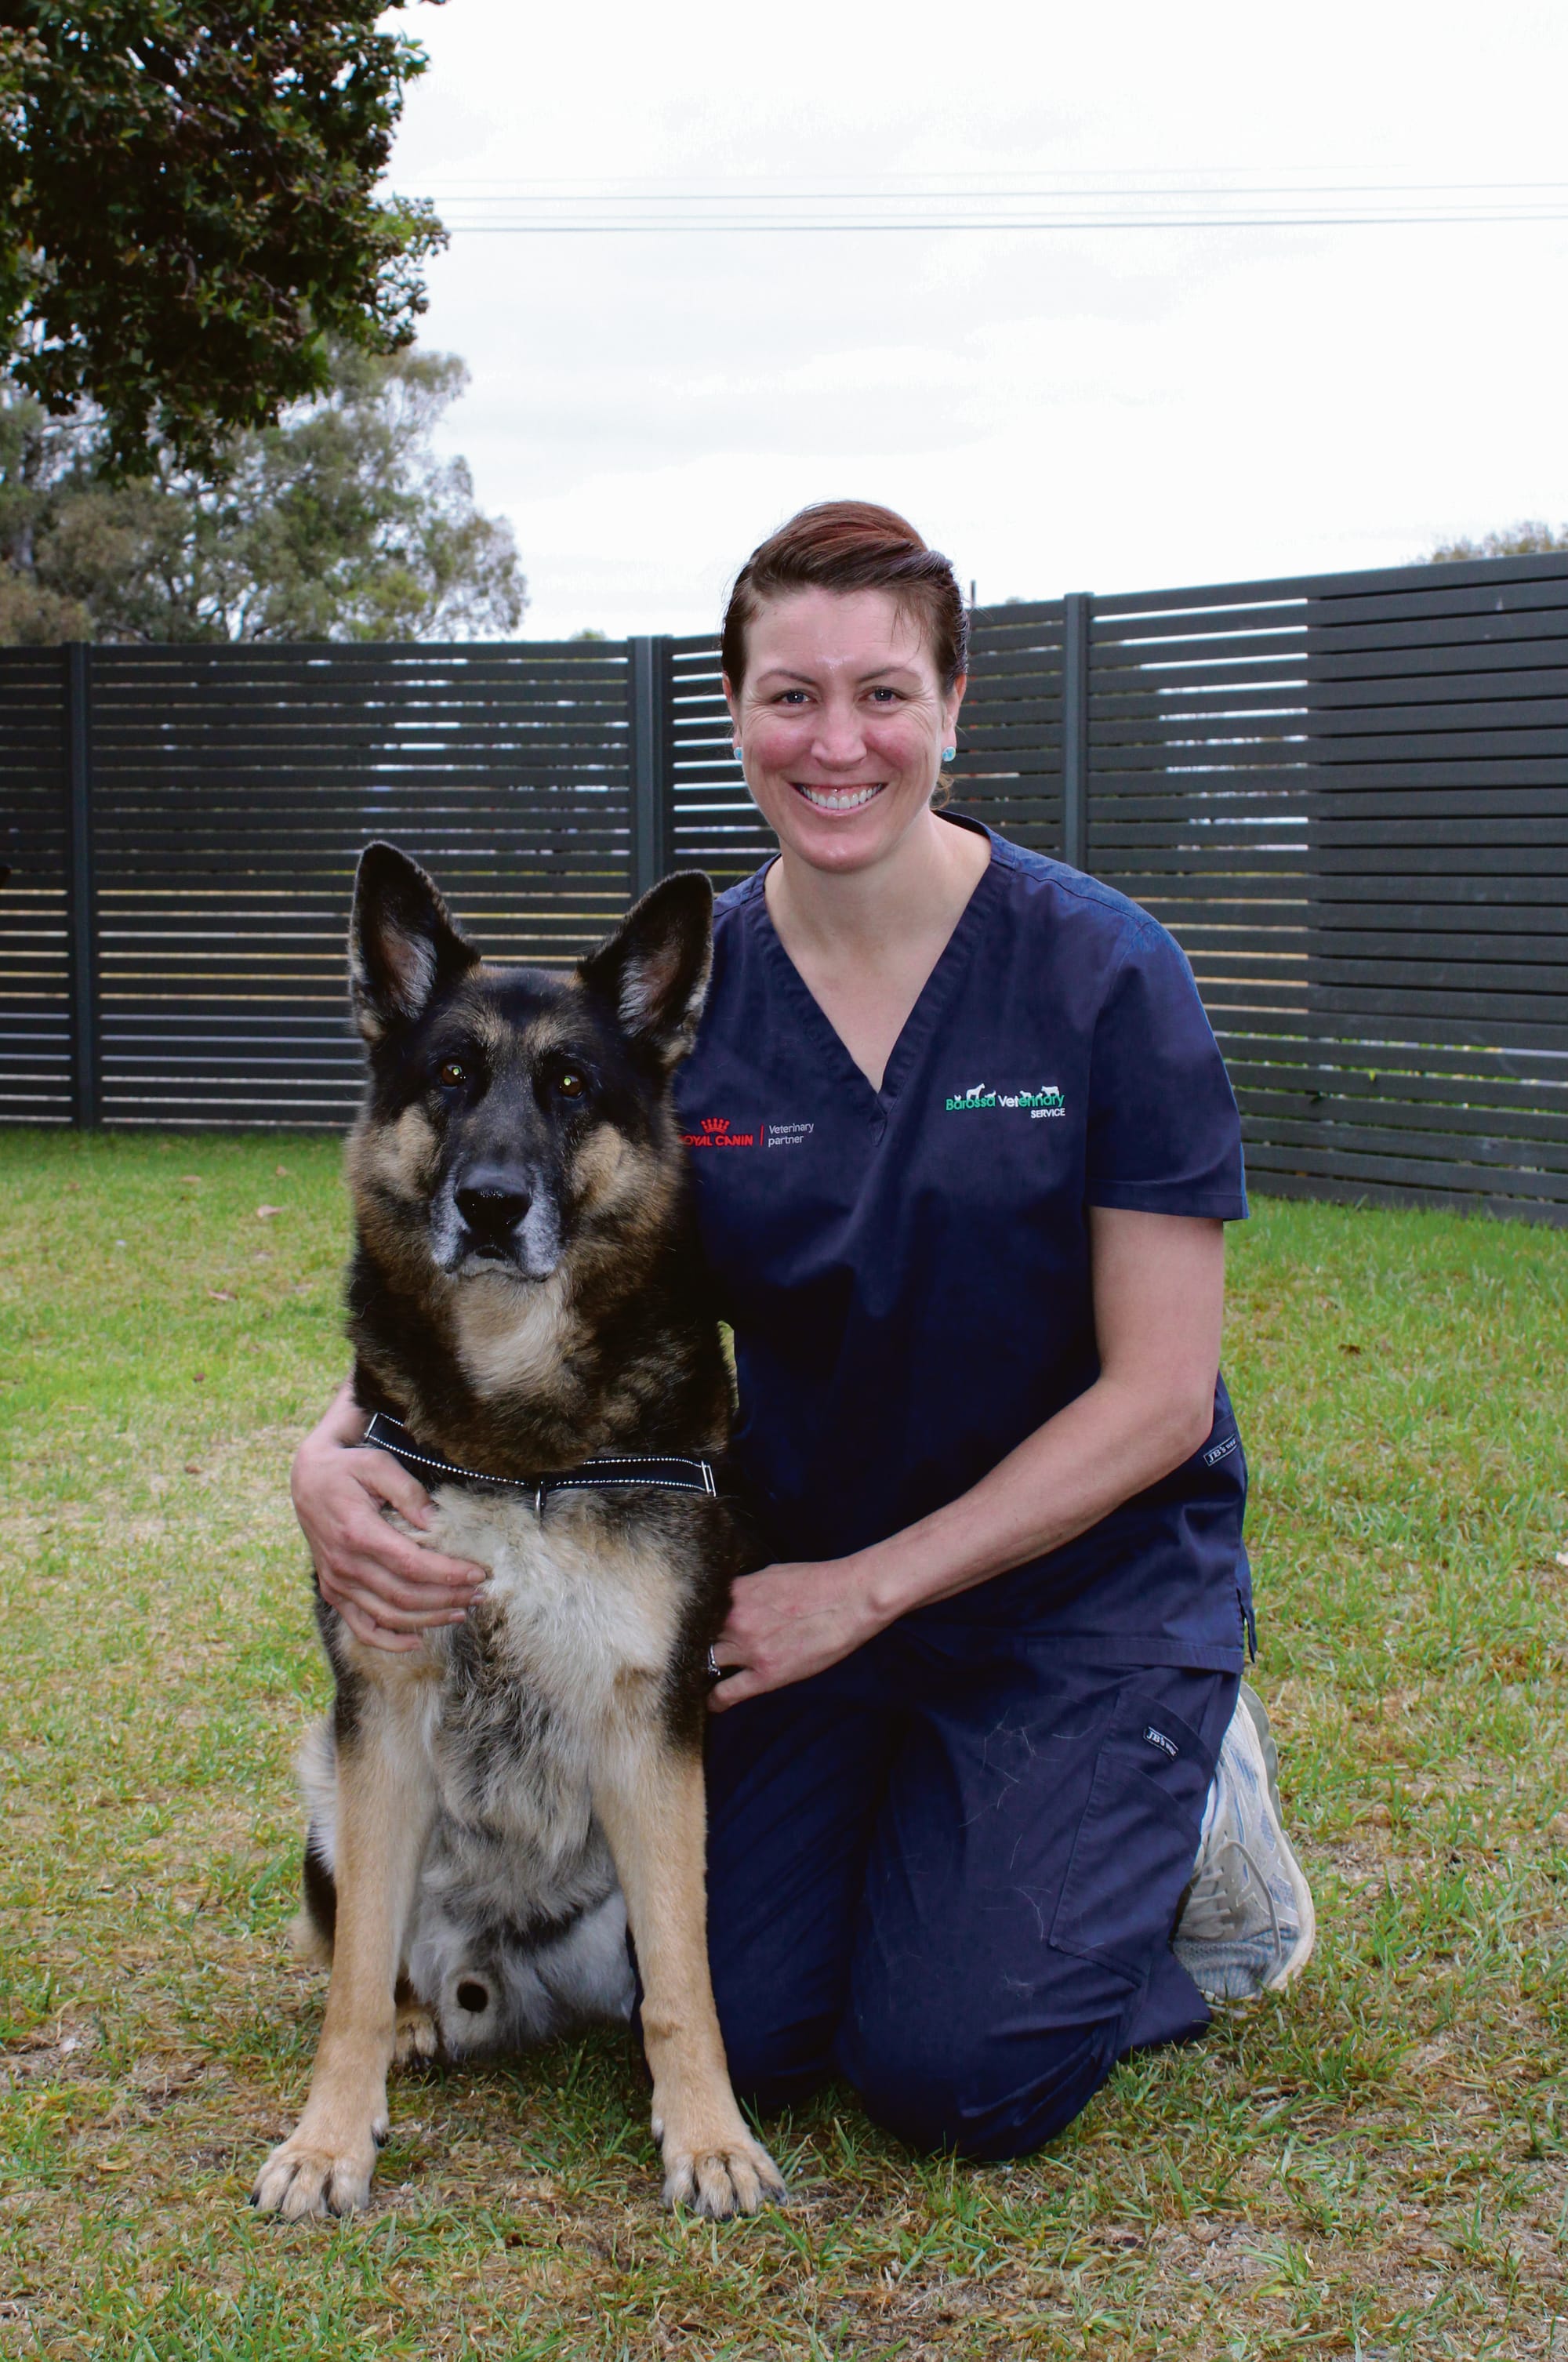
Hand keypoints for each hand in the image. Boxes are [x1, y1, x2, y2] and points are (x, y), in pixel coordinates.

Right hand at [291, 1386, 486, 1652]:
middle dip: (448, 1598)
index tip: (479, 1574)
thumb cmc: (347, 1468)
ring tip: (461, 1612)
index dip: (449, 1574)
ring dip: (429, 1619)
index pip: (412, 1565)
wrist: (307, 1478)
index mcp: (358, 1533)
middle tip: (480, 1594)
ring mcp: (337, 1582)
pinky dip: (389, 1641)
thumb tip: (434, 1522)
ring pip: (389, 1615)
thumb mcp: (378, 1464)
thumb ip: (408, 1492)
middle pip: (405, 1595)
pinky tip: (418, 1640)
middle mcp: (345, 1564)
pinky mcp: (333, 1590)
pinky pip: (361, 1627)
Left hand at [706, 1557, 885, 1711]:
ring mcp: (749, 1649)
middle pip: (697, 1638)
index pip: (697, 1610)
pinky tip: (711, 1702)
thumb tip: (731, 1598)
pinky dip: (715, 1700)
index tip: (688, 1630)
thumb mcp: (770, 1575)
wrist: (850, 1599)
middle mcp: (735, 1620)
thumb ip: (743, 1589)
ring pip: (707, 1663)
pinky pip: (727, 1693)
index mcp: (736, 1593)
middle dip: (694, 1644)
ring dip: (703, 1670)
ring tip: (699, 1677)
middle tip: (691, 1654)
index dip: (692, 1622)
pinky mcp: (766, 1674)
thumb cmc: (816, 1582)